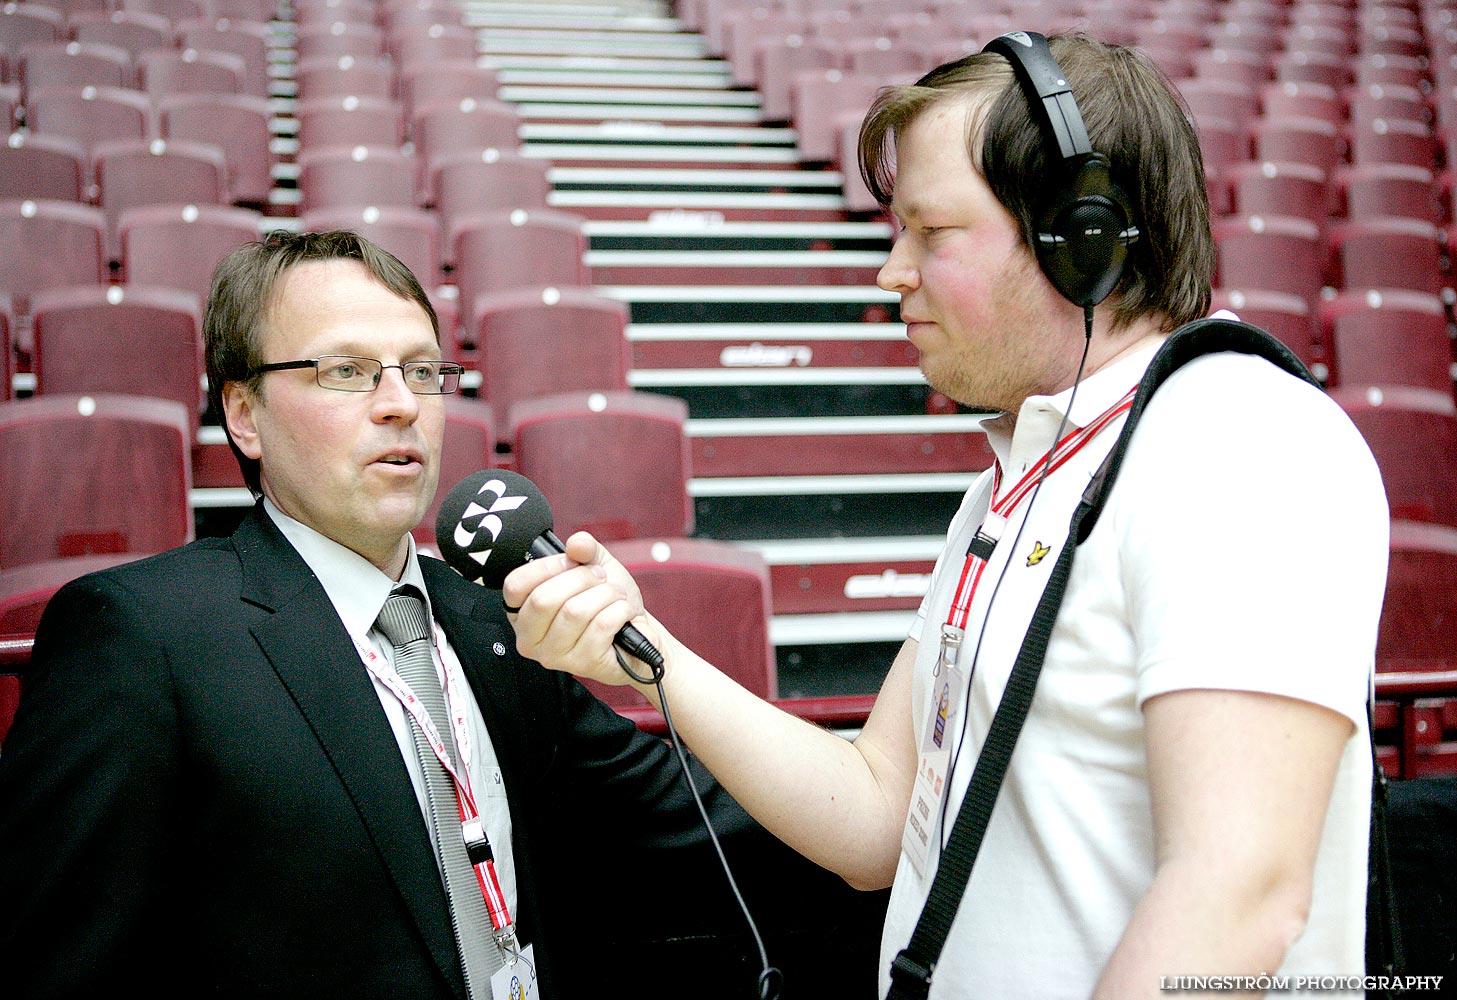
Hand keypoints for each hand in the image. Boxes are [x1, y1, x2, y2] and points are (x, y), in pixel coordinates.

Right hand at [501, 531, 658, 686]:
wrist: (635, 634)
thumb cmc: (605, 602)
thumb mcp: (593, 565)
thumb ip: (583, 548)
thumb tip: (577, 544)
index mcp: (522, 612)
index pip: (515, 586)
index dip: (546, 566)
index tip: (572, 561)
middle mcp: (530, 638)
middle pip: (544, 599)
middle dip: (582, 579)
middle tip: (600, 578)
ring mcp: (554, 656)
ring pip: (575, 611)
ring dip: (605, 595)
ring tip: (615, 596)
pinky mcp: (582, 664)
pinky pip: (601, 625)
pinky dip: (620, 610)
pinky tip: (623, 613)